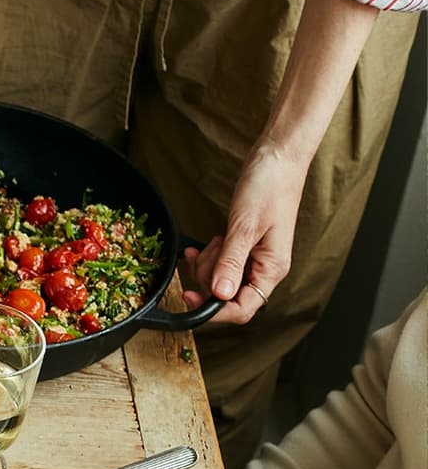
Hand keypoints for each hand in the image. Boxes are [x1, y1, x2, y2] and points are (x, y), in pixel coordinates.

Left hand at [180, 141, 306, 325]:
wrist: (277, 158)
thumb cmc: (270, 186)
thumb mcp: (245, 226)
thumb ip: (231, 263)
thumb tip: (220, 295)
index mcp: (272, 269)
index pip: (242, 309)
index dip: (215, 310)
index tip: (191, 297)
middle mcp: (264, 268)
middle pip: (227, 296)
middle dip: (208, 278)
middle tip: (207, 252)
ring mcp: (254, 258)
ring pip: (220, 280)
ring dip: (207, 264)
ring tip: (213, 240)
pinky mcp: (243, 246)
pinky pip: (219, 263)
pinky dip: (207, 256)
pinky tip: (199, 246)